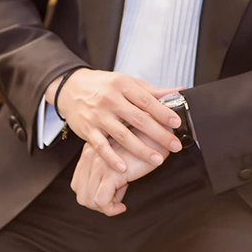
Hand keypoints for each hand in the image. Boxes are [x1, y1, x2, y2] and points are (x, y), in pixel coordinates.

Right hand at [45, 69, 182, 172]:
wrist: (71, 88)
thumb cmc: (103, 85)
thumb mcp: (127, 82)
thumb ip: (152, 91)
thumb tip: (179, 92)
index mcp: (123, 85)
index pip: (146, 101)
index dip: (163, 112)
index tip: (177, 123)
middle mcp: (110, 100)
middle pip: (138, 119)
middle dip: (159, 134)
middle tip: (175, 145)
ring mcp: (98, 115)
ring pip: (122, 135)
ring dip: (141, 149)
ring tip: (158, 159)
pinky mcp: (87, 130)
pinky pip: (101, 146)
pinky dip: (112, 158)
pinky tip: (124, 168)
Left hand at [70, 131, 172, 215]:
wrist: (159, 134)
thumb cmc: (144, 144)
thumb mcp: (120, 155)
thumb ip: (110, 168)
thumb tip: (113, 191)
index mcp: (90, 150)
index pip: (78, 183)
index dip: (92, 194)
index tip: (111, 195)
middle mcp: (90, 156)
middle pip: (81, 193)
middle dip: (96, 204)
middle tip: (114, 203)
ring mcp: (99, 165)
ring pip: (88, 200)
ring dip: (104, 208)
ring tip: (119, 204)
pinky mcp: (111, 173)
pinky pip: (101, 202)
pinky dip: (111, 209)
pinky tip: (122, 206)